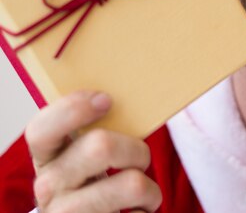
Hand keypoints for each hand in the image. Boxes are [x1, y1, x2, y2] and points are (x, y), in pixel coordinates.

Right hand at [25, 91, 162, 212]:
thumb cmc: (93, 181)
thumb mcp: (83, 156)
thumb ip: (94, 129)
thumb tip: (124, 97)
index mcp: (47, 157)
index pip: (42, 129)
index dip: (73, 109)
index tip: (105, 100)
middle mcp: (50, 185)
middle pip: (101, 146)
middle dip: (136, 150)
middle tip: (140, 160)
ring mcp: (67, 212)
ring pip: (132, 184)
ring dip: (150, 187)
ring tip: (143, 193)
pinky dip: (148, 210)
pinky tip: (135, 212)